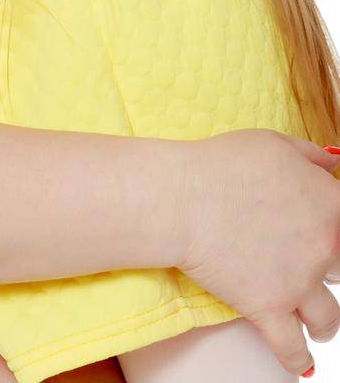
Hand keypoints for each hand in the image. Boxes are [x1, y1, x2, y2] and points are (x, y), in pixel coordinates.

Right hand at [173, 130, 339, 375]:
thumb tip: (334, 163)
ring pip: (329, 318)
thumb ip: (311, 156)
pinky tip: (301, 362)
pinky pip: (294, 350)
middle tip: (300, 261)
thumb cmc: (221, 163)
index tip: (325, 234)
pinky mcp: (269, 309)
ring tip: (311, 318)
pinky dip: (298, 359)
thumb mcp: (272, 143)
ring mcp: (298, 283)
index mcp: (328, 204)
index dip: (335, 228)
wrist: (181, 196)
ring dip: (321, 319)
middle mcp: (323, 246)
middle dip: (326, 268)